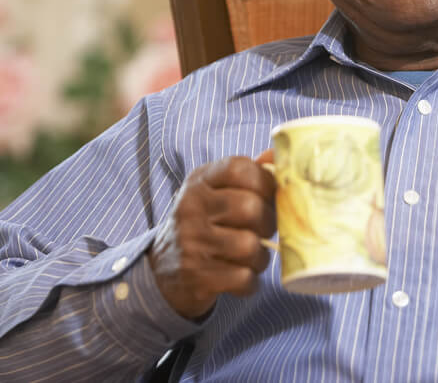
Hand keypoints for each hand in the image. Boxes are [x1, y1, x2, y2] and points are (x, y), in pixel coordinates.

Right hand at [148, 150, 276, 318]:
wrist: (162, 270)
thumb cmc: (203, 224)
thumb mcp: (216, 192)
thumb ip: (247, 174)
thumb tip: (275, 155)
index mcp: (199, 181)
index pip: (241, 168)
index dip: (266, 182)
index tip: (269, 197)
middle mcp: (191, 207)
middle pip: (251, 209)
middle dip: (268, 224)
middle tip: (263, 231)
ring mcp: (191, 242)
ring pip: (250, 246)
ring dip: (260, 257)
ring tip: (252, 257)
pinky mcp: (195, 276)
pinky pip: (243, 278)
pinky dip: (250, 282)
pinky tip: (242, 277)